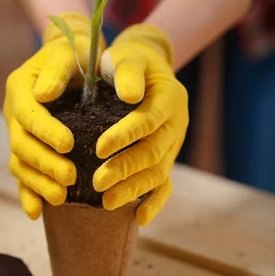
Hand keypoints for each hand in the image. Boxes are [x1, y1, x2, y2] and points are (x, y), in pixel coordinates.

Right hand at [4, 13, 103, 219]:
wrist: (72, 61)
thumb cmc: (75, 54)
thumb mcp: (70, 52)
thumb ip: (58, 69)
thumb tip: (45, 93)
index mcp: (20, 87)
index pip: (28, 113)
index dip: (45, 131)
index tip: (69, 144)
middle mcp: (13, 112)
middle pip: (21, 144)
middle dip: (45, 163)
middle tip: (71, 177)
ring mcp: (17, 133)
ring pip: (20, 164)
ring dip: (37, 183)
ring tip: (61, 198)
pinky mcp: (26, 150)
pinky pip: (21, 175)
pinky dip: (27, 194)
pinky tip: (36, 212)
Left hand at [93, 24, 188, 225]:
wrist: (145, 69)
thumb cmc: (129, 62)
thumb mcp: (127, 56)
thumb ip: (127, 71)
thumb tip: (130, 95)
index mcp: (170, 97)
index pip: (148, 120)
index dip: (125, 136)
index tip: (98, 148)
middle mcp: (177, 123)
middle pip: (154, 152)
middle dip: (125, 169)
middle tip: (97, 182)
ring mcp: (174, 145)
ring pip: (158, 173)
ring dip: (133, 189)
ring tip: (106, 202)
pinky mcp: (167, 159)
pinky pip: (165, 185)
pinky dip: (154, 203)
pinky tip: (139, 219)